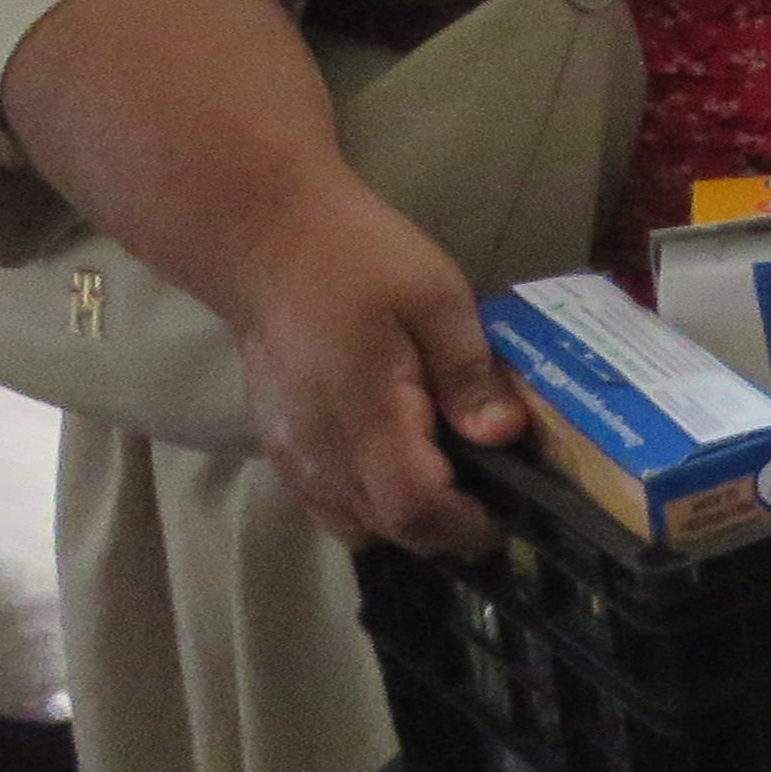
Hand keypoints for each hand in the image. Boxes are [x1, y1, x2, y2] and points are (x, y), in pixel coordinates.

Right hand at [230, 177, 529, 556]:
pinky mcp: (275, 444)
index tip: (506, 517)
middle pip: (383, 529)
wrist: (264, 241)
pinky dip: (363, 504)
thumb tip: (503, 435)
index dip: (461, 526)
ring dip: (401, 521)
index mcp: (365, 415)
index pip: (411, 508)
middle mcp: (319, 451)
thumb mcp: (436, 297)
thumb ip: (468, 371)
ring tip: (446, 484)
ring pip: (349, 524)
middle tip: (489, 500)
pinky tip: (395, 466)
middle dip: (439, 531)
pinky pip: (322, 502)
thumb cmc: (357, 258)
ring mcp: (289, 452)